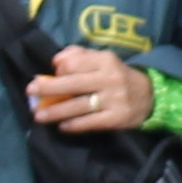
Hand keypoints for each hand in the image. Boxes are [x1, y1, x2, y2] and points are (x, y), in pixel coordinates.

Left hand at [26, 45, 152, 137]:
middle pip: (71, 84)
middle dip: (47, 89)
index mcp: (105, 61)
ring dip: (55, 112)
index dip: (58, 70)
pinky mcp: (117, 118)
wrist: (150, 97)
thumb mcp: (102, 59)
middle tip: (31, 93)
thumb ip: (78, 56)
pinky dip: (73, 125)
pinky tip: (62, 126)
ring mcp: (114, 100)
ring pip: (77, 106)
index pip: (72, 64)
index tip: (52, 76)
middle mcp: (110, 79)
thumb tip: (56, 61)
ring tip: (39, 116)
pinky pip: (89, 123)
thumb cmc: (117, 76)